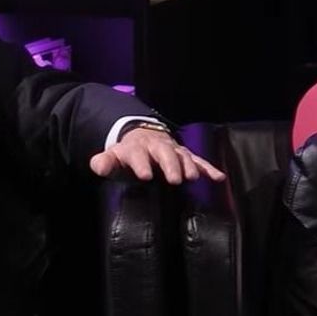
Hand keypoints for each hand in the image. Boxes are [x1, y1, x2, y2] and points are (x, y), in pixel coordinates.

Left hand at [89, 126, 225, 184]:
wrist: (144, 136)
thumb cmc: (129, 153)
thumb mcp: (114, 156)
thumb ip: (105, 162)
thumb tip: (97, 166)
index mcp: (138, 147)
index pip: (138, 154)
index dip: (141, 163)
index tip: (144, 175)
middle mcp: (157, 147)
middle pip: (164, 153)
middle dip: (170, 165)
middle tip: (174, 179)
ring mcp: (173, 150)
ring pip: (182, 155)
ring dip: (188, 165)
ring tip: (193, 177)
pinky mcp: (185, 155)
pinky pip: (198, 161)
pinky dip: (208, 168)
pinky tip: (218, 177)